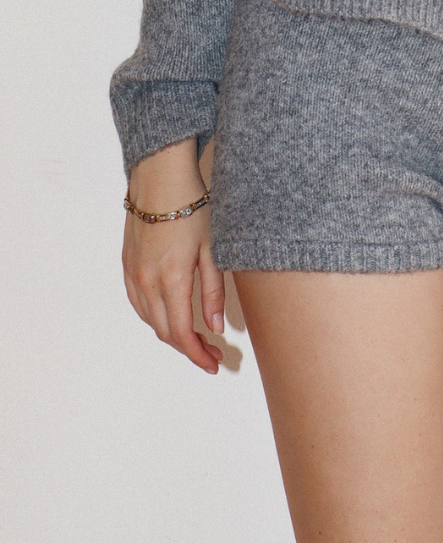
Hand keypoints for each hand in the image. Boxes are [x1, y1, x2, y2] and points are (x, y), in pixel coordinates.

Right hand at [122, 138, 224, 374]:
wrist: (160, 177)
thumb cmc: (192, 207)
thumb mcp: (213, 248)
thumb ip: (213, 291)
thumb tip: (215, 327)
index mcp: (172, 280)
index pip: (183, 333)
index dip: (199, 355)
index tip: (215, 364)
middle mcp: (148, 282)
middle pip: (165, 332)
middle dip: (189, 349)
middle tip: (212, 353)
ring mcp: (134, 274)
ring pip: (150, 320)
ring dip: (171, 335)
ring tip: (195, 337)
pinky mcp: (127, 265)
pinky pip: (137, 303)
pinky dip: (154, 317)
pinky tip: (169, 316)